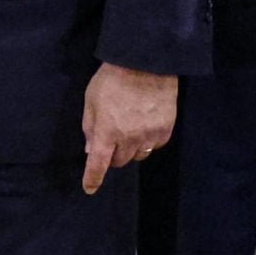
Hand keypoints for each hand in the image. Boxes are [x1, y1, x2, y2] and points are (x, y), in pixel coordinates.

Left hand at [82, 62, 177, 193]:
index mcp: (107, 131)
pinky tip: (144, 127)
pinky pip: (154, 146)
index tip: (90, 189)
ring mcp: (150, 135)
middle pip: (119, 161)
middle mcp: (129, 138)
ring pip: (138, 156)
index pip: (98, 163)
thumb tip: (91, 149)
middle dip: (112, 156)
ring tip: (128, 131)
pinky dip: (147, 142)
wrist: (146, 65)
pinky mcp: (166, 130)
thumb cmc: (111, 80)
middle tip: (110, 140)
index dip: (93, 178)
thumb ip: (90, 127)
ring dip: (130, 150)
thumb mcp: (91, 100)